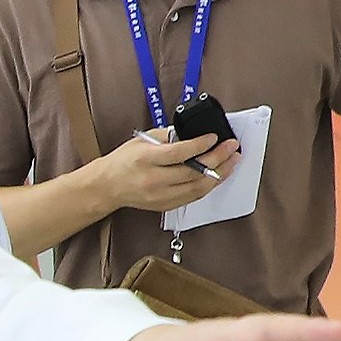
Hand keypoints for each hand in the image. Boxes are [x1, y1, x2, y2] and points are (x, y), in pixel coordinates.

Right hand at [94, 132, 239, 213]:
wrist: (107, 186)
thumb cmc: (123, 161)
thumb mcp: (141, 141)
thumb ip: (167, 137)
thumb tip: (193, 135)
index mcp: (145, 159)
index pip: (179, 153)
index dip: (201, 145)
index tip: (215, 137)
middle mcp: (153, 179)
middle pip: (194, 171)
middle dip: (218, 158)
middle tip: (232, 147)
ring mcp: (160, 195)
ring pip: (198, 187)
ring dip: (220, 173)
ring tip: (232, 161)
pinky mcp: (166, 205)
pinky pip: (194, 196)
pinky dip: (209, 185)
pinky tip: (218, 175)